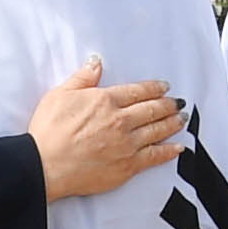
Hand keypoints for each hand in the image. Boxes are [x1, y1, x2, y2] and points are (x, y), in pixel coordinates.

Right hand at [27, 57, 186, 199]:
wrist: (45, 165)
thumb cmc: (48, 132)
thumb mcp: (60, 95)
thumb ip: (82, 78)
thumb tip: (96, 62)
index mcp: (106, 100)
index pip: (138, 91)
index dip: (154, 88)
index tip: (164, 87)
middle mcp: (121, 120)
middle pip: (152, 109)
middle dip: (168, 104)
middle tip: (178, 102)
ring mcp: (127, 144)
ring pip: (158, 130)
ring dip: (173, 123)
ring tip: (182, 118)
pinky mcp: (128, 166)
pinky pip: (155, 156)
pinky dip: (169, 151)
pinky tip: (178, 147)